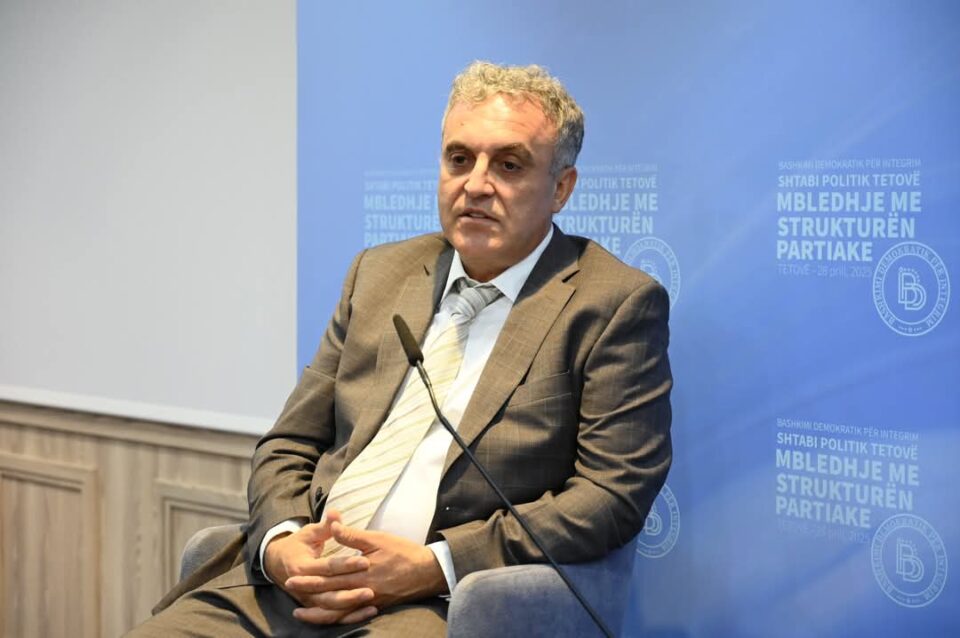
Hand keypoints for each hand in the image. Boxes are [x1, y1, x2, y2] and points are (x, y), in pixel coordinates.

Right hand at [263, 510, 378, 624]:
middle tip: (372, 589)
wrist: (278, 563)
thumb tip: (335, 513)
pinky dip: (349, 617)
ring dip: (351, 607)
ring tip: (372, 602)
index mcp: (301, 567)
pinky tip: (368, 612)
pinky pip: (332, 616)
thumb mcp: (309, 532)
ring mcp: (307, 600)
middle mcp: (302, 587)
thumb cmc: (298, 544)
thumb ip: (325, 526)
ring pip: (330, 609)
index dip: (346, 564)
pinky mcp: (314, 607)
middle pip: (329, 593)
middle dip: (350, 592)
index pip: (327, 567)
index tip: (365, 561)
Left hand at [284, 521, 447, 623]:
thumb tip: (333, 526)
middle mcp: (363, 589)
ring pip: (338, 611)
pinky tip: (328, 617)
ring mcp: (369, 601)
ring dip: (318, 612)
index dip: (310, 576)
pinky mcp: (376, 606)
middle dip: (308, 592)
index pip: (330, 576)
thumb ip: (353, 536)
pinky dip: (337, 618)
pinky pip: (352, 616)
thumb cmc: (403, 552)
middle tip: (289, 590)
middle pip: (330, 594)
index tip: (292, 575)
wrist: (428, 571)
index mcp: (362, 572)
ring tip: (302, 612)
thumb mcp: (378, 539)